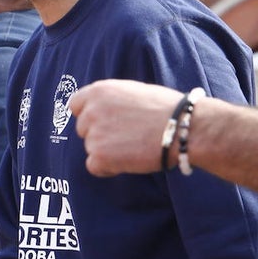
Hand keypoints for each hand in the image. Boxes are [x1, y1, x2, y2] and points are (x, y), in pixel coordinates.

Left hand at [69, 79, 183, 175]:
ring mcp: (93, 134)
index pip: (76, 105)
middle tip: (126, 137)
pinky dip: (108, 168)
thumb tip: (106, 110)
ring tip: (133, 147)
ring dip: (107, 151)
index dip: (89, 115)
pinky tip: (128, 161)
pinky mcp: (99, 156)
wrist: (181, 128)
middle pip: (83, 129)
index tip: (103, 123)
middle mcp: (91, 110)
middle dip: (100, 134)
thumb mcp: (133, 91)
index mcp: (99, 91)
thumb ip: (113, 100)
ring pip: (90, 148)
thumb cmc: (167, 109)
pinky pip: (94, 166)